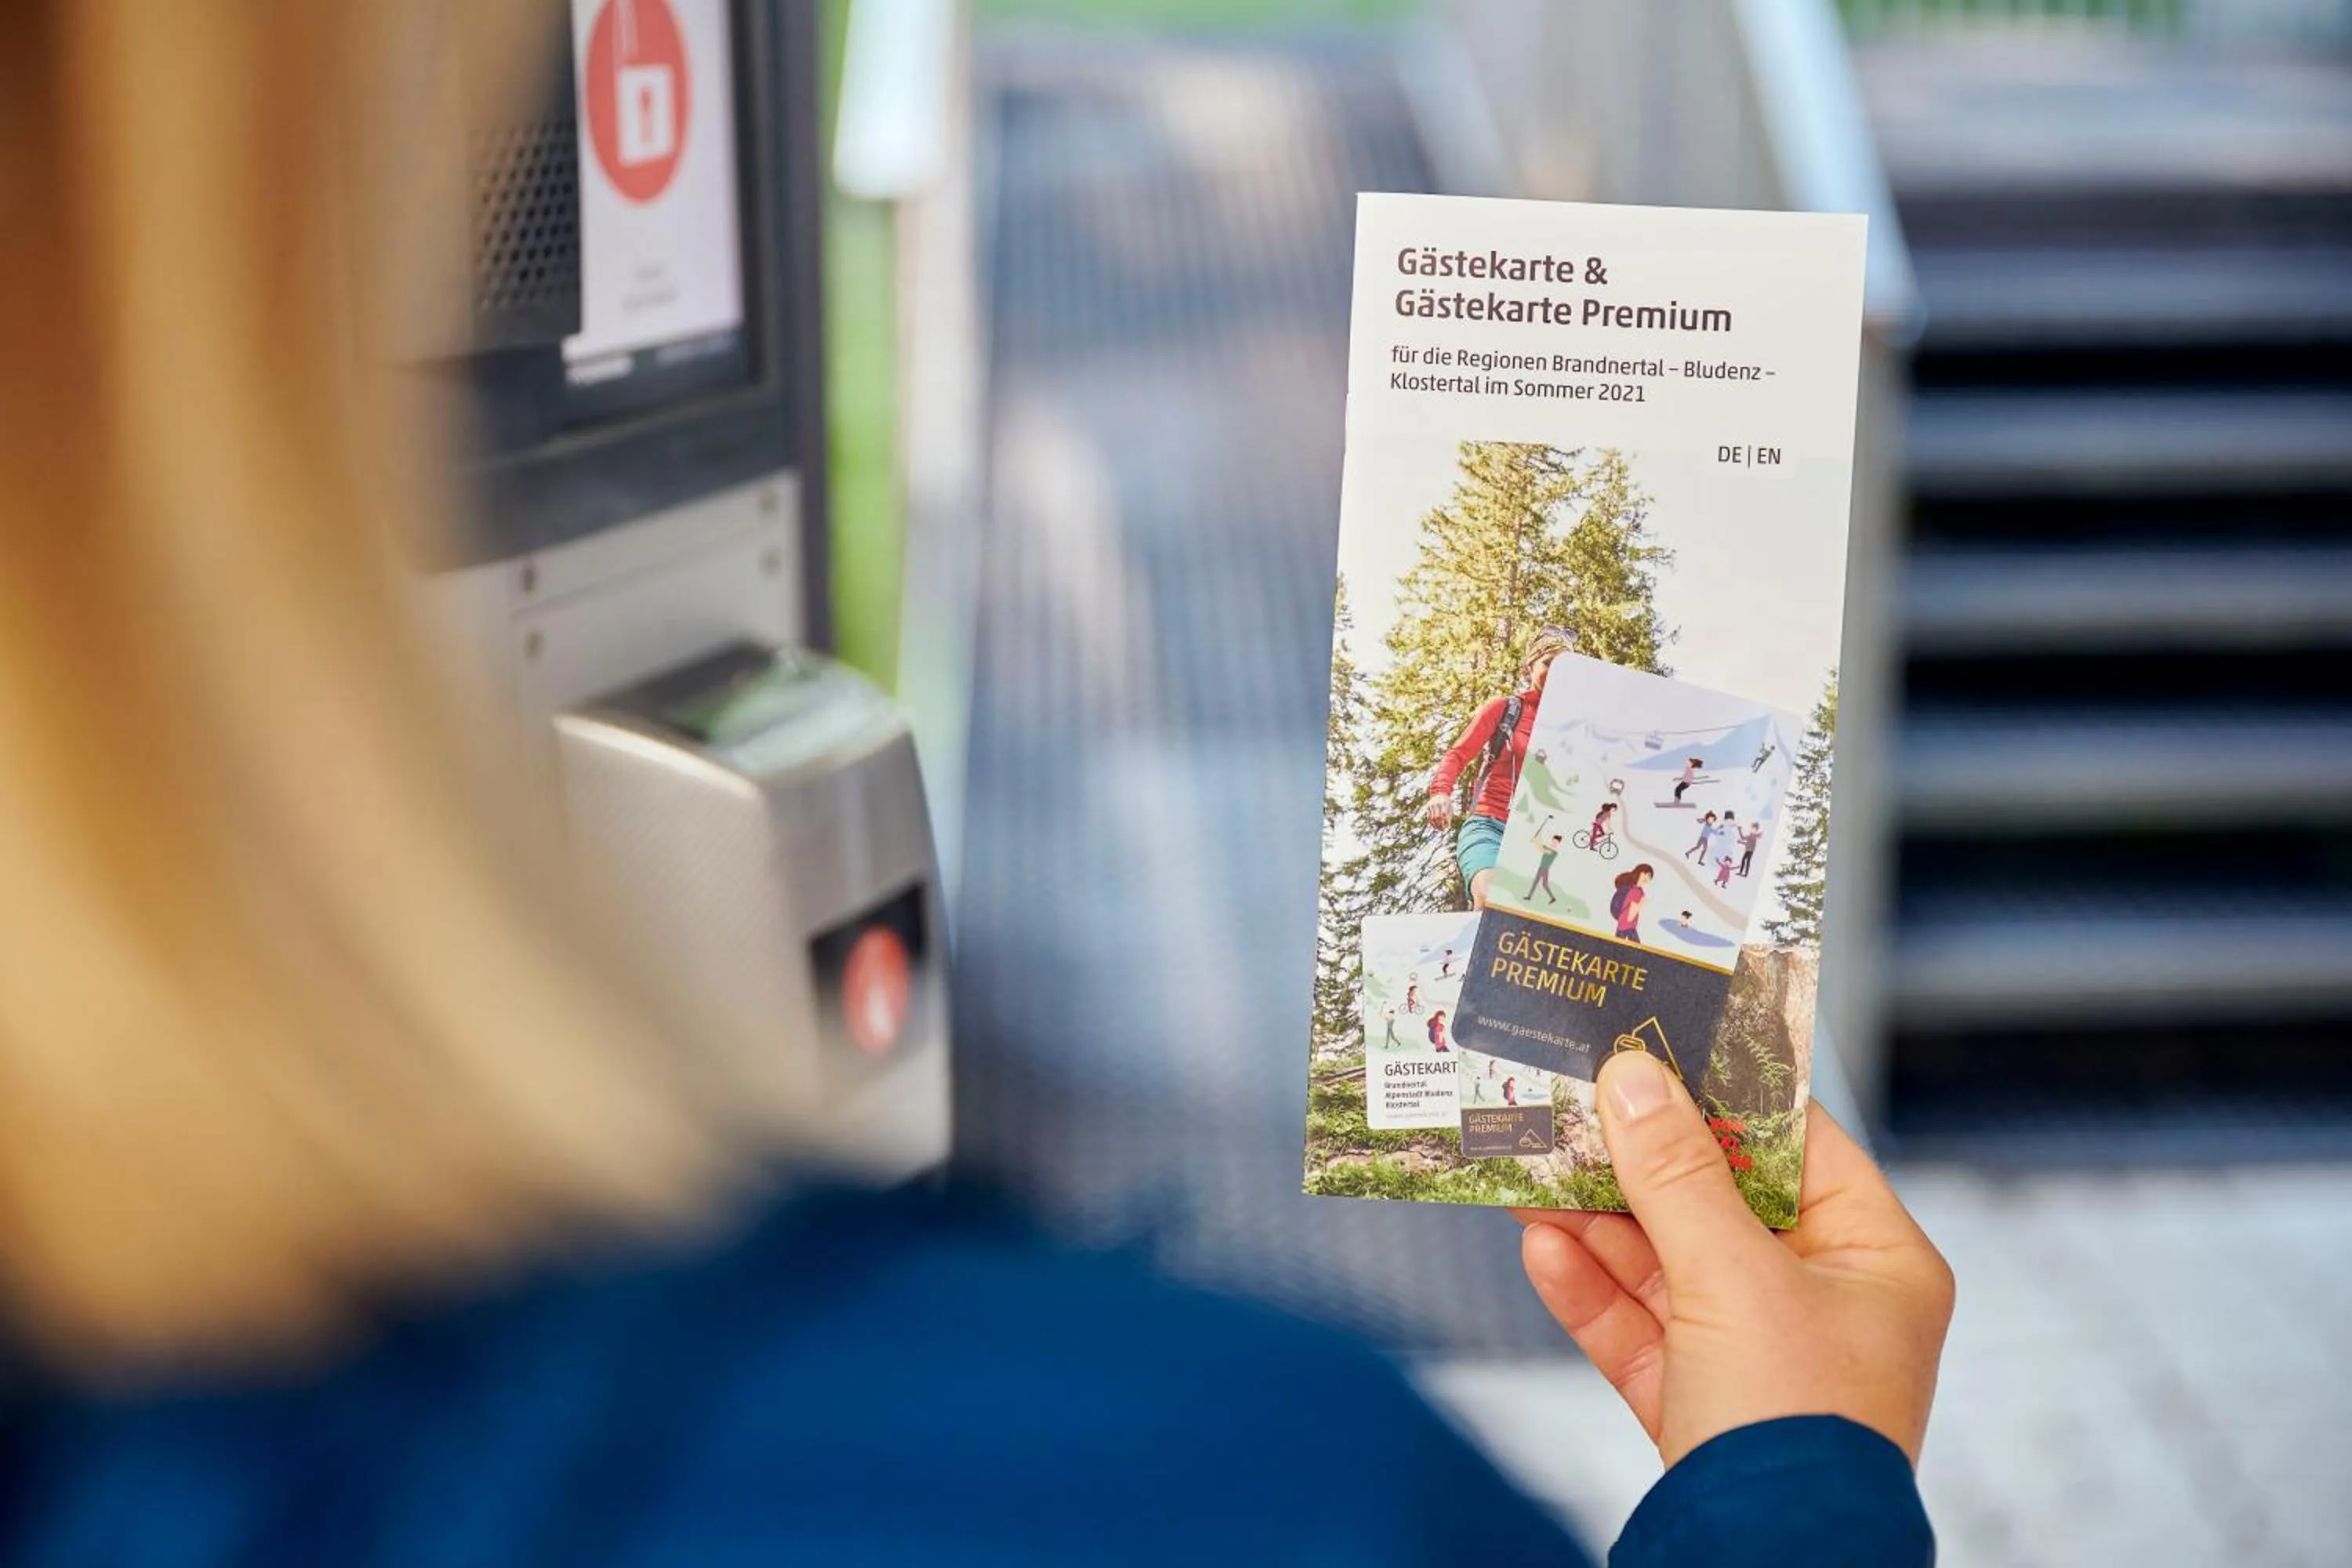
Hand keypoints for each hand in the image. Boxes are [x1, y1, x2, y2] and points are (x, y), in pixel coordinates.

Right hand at [1424, 795, 1454, 830]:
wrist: (1440, 794)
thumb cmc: (1447, 803)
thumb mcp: (1450, 808)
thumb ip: (1449, 817)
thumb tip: (1447, 827)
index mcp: (1444, 803)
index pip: (1444, 814)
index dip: (1445, 821)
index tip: (1447, 826)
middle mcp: (1437, 804)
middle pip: (1437, 817)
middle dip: (1439, 824)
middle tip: (1442, 830)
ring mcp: (1431, 805)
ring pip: (1432, 818)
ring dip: (1435, 825)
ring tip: (1439, 829)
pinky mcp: (1427, 807)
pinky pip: (1428, 817)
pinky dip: (1431, 823)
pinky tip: (1435, 826)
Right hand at [1513, 1054, 1952, 1466]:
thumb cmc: (1793, 1425)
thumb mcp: (1732, 1277)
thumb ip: (1676, 1174)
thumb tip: (1633, 1077)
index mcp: (1875, 1261)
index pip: (1796, 1145)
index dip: (1721, 1091)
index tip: (1651, 1044)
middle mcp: (1824, 1303)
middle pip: (1717, 1203)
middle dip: (1634, 1162)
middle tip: (1566, 1105)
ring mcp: (1760, 1357)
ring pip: (1665, 1266)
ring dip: (1594, 1222)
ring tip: (1526, 1169)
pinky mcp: (1701, 1406)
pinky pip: (1640, 1331)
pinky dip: (1589, 1291)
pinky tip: (1539, 1248)